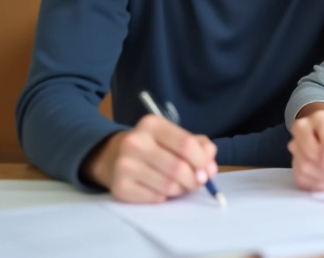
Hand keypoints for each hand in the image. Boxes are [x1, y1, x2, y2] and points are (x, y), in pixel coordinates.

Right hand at [82, 114, 217, 202]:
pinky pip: (155, 198)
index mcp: (152, 124)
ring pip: (168, 186)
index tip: (208, 170)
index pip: (186, 144)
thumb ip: (199, 146)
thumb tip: (210, 168)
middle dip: (194, 180)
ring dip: (181, 190)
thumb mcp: (174, 137)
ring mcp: (124, 165)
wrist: (113, 156)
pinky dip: (164, 197)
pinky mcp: (120, 187)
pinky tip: (160, 188)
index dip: (202, 161)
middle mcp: (135, 142)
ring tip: (178, 185)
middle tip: (197, 182)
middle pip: (178, 168)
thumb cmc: (153, 146)